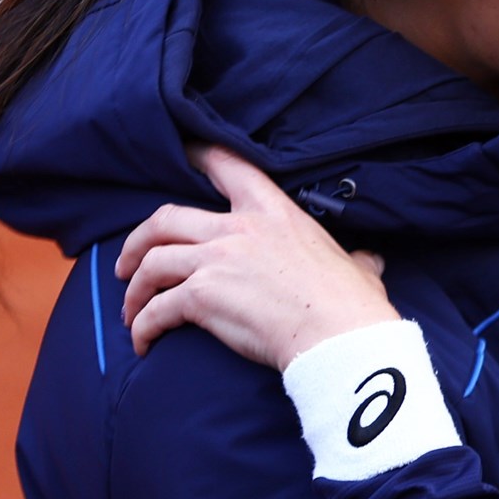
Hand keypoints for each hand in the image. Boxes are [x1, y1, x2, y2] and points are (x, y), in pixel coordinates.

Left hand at [115, 144, 399, 368]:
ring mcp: (216, 260)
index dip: (198, 156)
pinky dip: (143, 327)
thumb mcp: (358, 267)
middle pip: (164, 219)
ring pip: (151, 263)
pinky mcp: (201, 297)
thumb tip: (369, 261)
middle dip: (137, 241)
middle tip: (128, 263)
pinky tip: (144, 343)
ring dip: (135, 289)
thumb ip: (356, 259)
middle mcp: (237, 229)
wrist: (340, 337)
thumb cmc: (352, 305)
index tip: (180, 154)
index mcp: (274, 212)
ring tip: (132, 312)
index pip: (228, 167)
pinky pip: (156, 310)